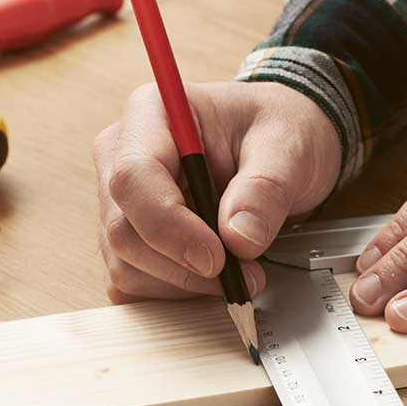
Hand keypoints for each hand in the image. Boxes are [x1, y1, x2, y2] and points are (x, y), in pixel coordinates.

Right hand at [95, 81, 340, 302]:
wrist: (278, 146)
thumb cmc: (275, 130)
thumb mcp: (288, 146)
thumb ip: (265, 187)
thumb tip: (239, 237)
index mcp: (152, 114)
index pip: (133, 177)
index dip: (170, 227)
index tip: (218, 258)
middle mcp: (122, 155)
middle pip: (123, 229)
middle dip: (184, 266)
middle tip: (244, 274)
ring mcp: (119, 200)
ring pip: (125, 263)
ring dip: (184, 283)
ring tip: (237, 271)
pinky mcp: (128, 237)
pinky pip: (132, 281)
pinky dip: (173, 291)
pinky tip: (210, 277)